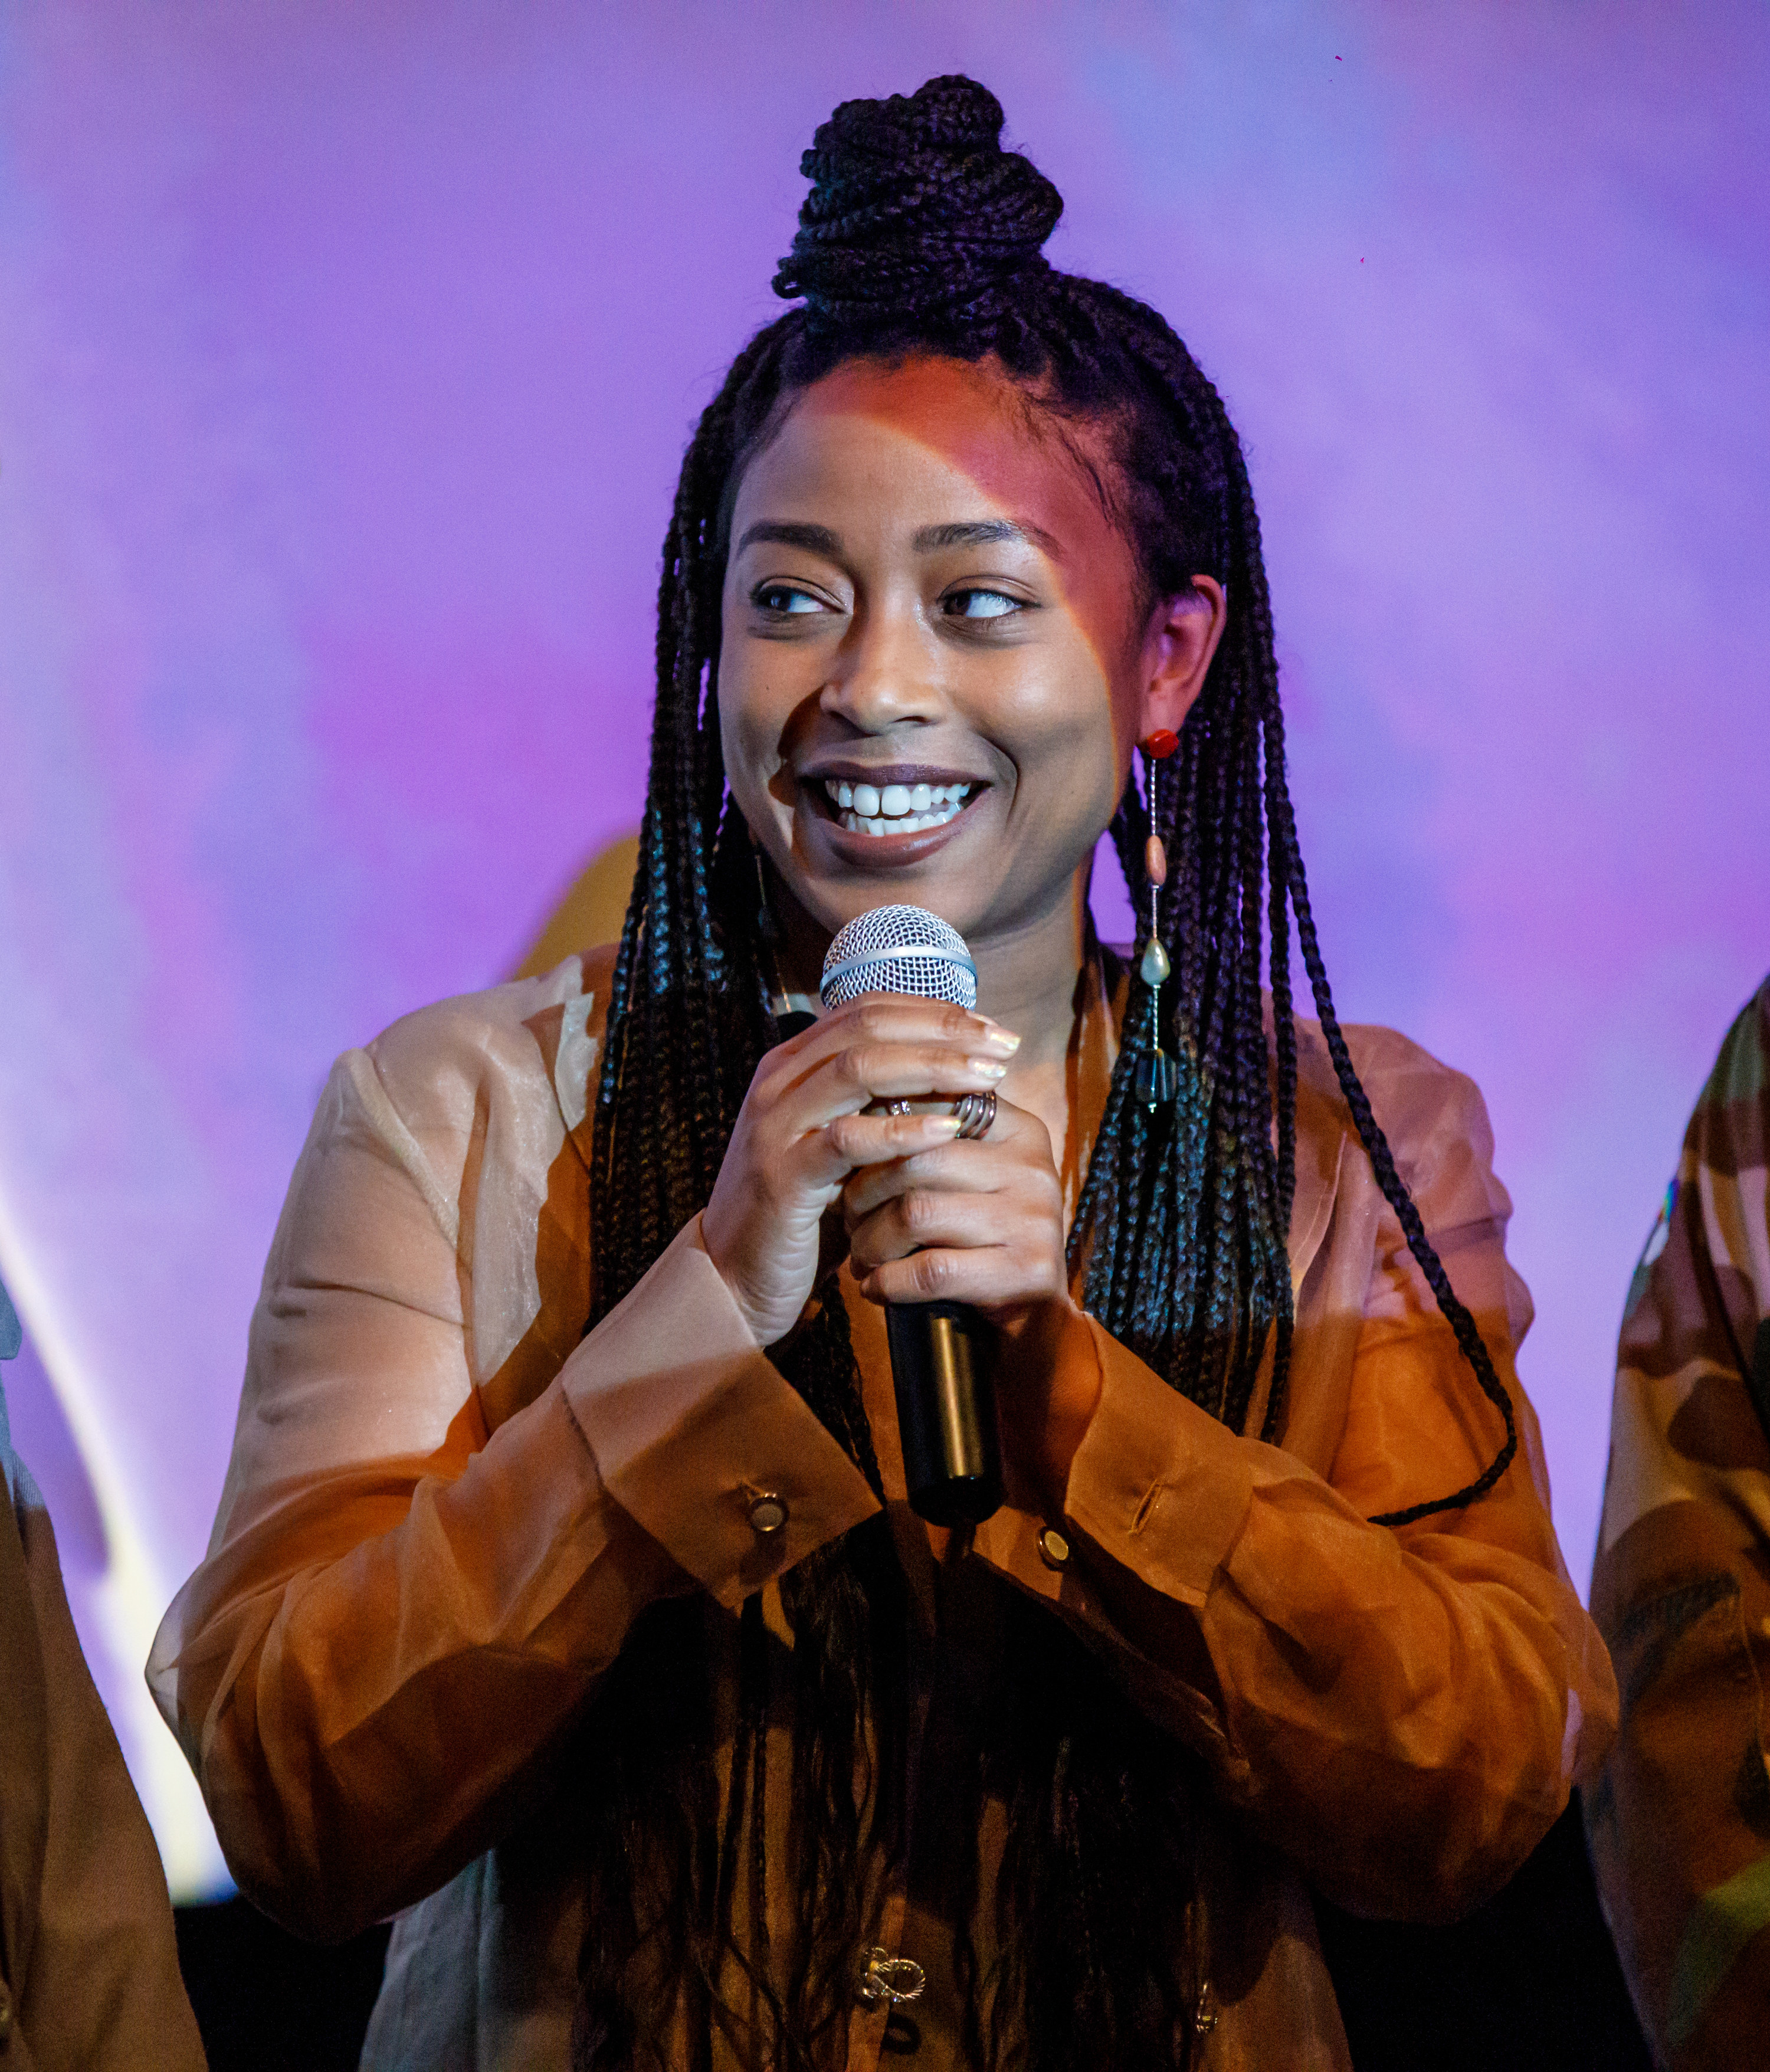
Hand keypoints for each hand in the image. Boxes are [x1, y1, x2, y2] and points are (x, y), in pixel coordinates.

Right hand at [700, 996, 1018, 1346]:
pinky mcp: (783, 1175)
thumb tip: (953, 1071)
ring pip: (859, 1069)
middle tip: (1001, 1045)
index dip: (932, 1010)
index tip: (989, 1027)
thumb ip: (875, 1104)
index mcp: (792, 1064)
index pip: (867, 1008)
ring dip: (932, 1067)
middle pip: (868, 1026)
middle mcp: (778, 1082)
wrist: (733, 1277)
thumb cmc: (801, 1209)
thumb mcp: (839, 1145)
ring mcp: (776, 1125)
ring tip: (986, 1078)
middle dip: (943, 1029)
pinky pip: (848, 1139)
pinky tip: (948, 1129)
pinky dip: (902, 1130)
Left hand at [841, 1099, 1101, 1506]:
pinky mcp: (1027, 1271)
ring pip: (917, 1213)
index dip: (879, 1133)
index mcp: (1018, 1128)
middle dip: (864, 1192)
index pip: (934, 1107)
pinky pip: (932, 1270)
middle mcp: (1033, 1166)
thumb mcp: (968, 1175)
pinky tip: (874, 1287)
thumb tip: (855, 1098)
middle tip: (845, 1216)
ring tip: (859, 1255)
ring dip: (871, 1240)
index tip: (849, 1159)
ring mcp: (1035, 1219)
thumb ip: (931, 1134)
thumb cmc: (979, 1234)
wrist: (1035, 1315)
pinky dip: (888, 1281)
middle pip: (917, 1160)